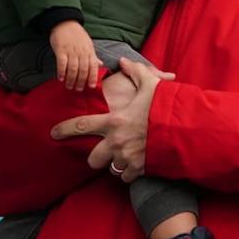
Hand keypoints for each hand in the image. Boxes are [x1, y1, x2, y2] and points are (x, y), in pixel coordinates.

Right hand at [49, 20, 101, 90]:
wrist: (64, 22)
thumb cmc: (77, 34)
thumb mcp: (88, 44)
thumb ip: (93, 56)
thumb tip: (101, 65)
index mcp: (89, 51)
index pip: (93, 67)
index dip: (92, 78)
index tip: (91, 87)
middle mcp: (81, 52)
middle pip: (83, 70)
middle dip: (81, 82)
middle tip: (78, 89)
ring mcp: (71, 51)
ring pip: (73, 69)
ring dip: (71, 80)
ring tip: (69, 86)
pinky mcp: (61, 50)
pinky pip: (62, 63)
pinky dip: (62, 72)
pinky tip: (61, 78)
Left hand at [51, 57, 166, 182]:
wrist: (186, 131)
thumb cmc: (166, 107)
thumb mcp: (151, 85)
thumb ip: (135, 73)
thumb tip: (123, 62)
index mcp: (114, 122)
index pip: (81, 126)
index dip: (64, 130)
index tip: (53, 134)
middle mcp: (116, 143)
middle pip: (92, 159)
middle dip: (95, 157)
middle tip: (103, 151)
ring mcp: (127, 158)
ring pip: (110, 169)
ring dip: (114, 164)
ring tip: (123, 156)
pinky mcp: (139, 170)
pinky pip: (126, 177)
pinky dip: (128, 173)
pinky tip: (135, 165)